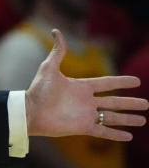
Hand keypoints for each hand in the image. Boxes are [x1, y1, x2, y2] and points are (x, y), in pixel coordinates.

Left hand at [25, 29, 147, 140]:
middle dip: (130, 103)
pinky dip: (115, 134)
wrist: (29, 112)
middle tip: (147, 104)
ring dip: (128, 119)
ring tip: (143, 120)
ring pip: (112, 117)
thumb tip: (56, 30)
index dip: (121, 82)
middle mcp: (86, 102)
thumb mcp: (49, 68)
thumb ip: (58, 51)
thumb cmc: (37, 90)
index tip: (136, 81)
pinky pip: (103, 132)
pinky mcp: (82, 128)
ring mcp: (85, 115)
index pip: (107, 84)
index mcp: (81, 87)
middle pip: (114, 102)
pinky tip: (129, 136)